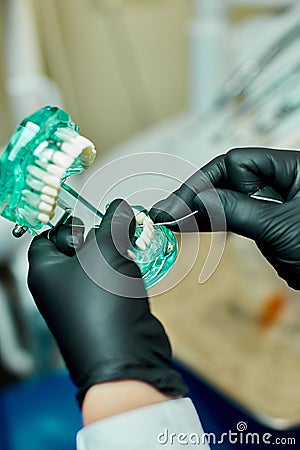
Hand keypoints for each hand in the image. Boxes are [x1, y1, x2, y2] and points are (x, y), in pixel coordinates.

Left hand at [28, 199, 185, 406]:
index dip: (66, 222)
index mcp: (46, 271)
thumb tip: (120, 208)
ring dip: (115, 252)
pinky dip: (124, 270)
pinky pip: (112, 281)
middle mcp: (60, 287)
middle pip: (75, 248)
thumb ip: (114, 223)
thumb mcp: (106, 252)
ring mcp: (83, 300)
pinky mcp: (106, 309)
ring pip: (97, 265)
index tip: (87, 211)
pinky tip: (137, 264)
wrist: (126, 356)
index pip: (46, 236)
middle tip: (116, 225)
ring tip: (131, 241)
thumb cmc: (103, 306)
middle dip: (98, 235)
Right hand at [150, 147, 299, 289]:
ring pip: (227, 201)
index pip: (235, 163)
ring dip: (198, 211)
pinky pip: (234, 219)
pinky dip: (213, 223)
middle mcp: (278, 182)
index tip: (182, 203)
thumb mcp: (278, 225)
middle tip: (164, 213)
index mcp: (290, 168)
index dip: (206, 181)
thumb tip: (199, 197)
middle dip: (195, 196)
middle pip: (226, 180)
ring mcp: (271, 204)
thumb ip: (236, 208)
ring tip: (168, 221)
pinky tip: (190, 226)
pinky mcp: (267, 226)